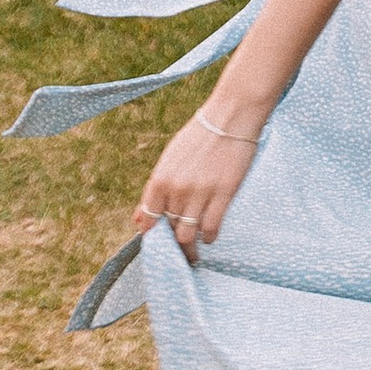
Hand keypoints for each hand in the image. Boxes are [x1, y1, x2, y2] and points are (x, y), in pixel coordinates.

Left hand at [134, 104, 262, 259]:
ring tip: (192, 253)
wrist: (231, 116)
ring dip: (189, 248)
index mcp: (160, 178)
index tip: (158, 241)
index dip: (152, 234)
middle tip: (177, 252)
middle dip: (172, 244)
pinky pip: (210, 227)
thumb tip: (139, 219)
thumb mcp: (170, 159)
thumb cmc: (199, 135)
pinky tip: (209, 237)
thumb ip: (155, 190)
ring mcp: (200, 193)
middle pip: (169, 229)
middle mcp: (177, 189)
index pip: (149, 219)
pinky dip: (208, 237)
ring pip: (188, 234)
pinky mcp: (223, 194)